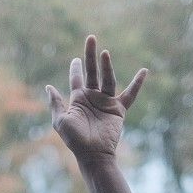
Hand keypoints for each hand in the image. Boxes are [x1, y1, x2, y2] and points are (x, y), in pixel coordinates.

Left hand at [46, 36, 145, 160]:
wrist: (93, 154)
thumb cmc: (75, 140)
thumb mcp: (61, 121)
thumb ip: (56, 103)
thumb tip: (48, 87)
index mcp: (78, 100)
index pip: (77, 79)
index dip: (76, 68)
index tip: (76, 59)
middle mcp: (92, 98)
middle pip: (92, 72)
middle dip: (90, 56)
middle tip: (90, 38)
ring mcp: (106, 102)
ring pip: (108, 79)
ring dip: (107, 66)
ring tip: (104, 52)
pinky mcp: (118, 109)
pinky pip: (130, 94)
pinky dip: (137, 83)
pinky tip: (144, 71)